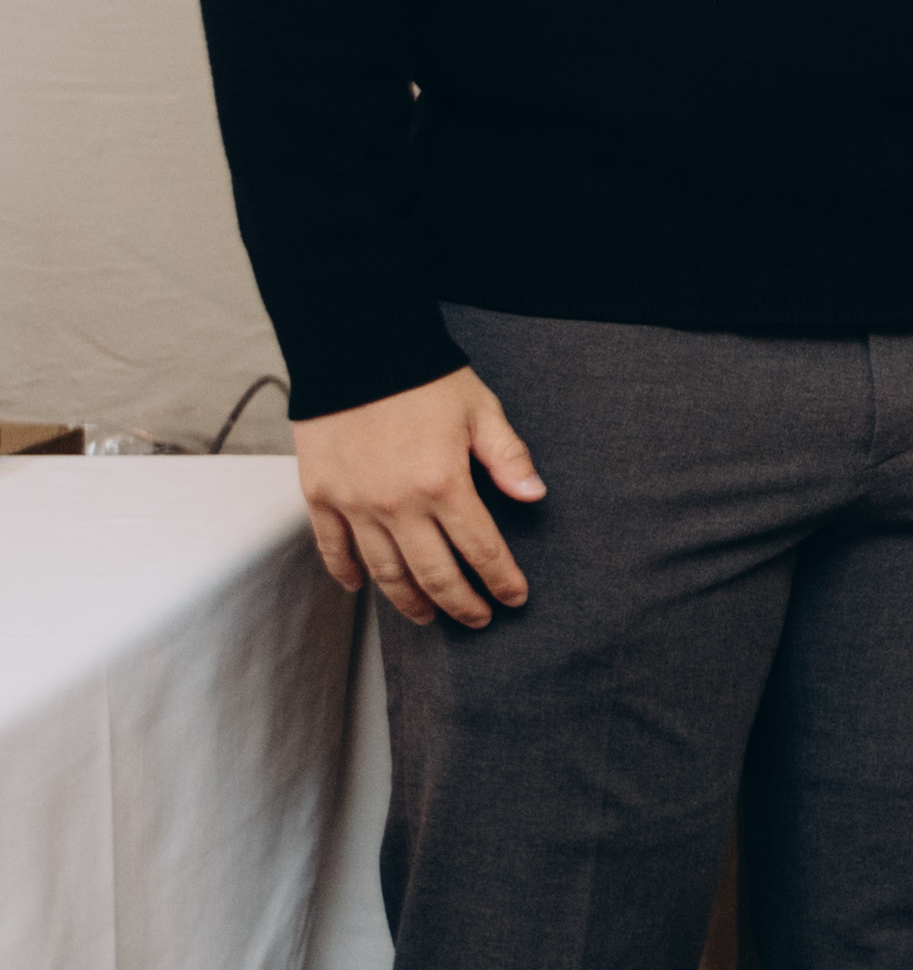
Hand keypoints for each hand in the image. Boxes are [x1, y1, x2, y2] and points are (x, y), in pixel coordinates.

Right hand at [296, 368, 545, 626]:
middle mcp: (397, 505)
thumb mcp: (482, 411)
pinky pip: (333, 549)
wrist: (357, 349)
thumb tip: (535, 498)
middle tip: (477, 619)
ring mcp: (354, 504)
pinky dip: (348, 574)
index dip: (500, 579)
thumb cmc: (425, 378)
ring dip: (409, 600)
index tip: (514, 598)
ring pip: (384, 571)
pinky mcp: (321, 496)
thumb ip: (509, 458)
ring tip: (428, 616)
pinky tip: (363, 588)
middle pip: (433, 574)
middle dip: (461, 603)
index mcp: (444, 484)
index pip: (480, 548)